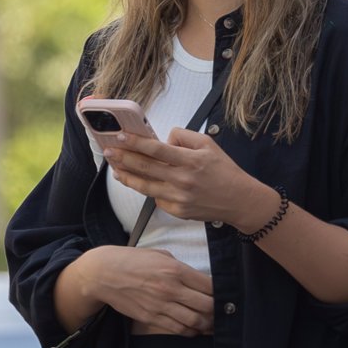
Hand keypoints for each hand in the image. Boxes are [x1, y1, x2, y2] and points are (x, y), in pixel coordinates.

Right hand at [80, 245, 213, 335]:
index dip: (222, 292)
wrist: (103, 274)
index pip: (209, 285)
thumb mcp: (160, 255)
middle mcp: (170, 289)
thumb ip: (181, 268)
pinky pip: (178, 329)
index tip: (226, 294)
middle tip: (224, 311)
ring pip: (195, 321)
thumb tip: (198, 279)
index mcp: (175, 270)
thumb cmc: (132, 260)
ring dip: (208, 324)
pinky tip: (196, 329)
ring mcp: (160, 306)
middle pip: (207, 306)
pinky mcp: (151, 318)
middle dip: (219, 310)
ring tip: (214, 323)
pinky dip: (191, 331)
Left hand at [102, 129, 269, 229]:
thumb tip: (162, 139)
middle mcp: (183, 180)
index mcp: (191, 160)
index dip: (136, 142)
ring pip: (145, 186)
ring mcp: (179, 198)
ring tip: (116, 169)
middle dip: (124, 158)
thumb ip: (184, 137)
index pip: (156, 149)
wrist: (238, 200)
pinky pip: (157, 198)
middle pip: (145, 168)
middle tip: (109, 152)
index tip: (121, 136)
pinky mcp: (177, 211)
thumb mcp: (209, 144)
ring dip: (128, 177)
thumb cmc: (224, 170)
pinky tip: (142, 182)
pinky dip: (149, 189)